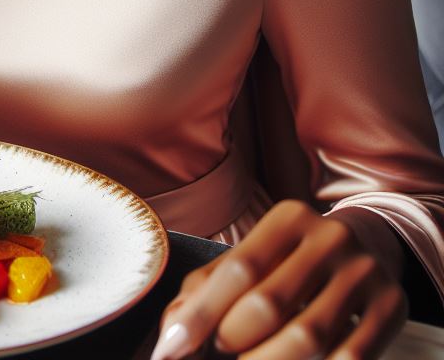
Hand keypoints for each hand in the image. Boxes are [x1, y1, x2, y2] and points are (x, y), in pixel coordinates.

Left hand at [151, 200, 406, 359]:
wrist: (371, 243)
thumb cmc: (294, 256)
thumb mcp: (255, 253)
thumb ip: (210, 286)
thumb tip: (172, 332)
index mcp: (288, 218)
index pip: (237, 270)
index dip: (202, 314)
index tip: (172, 349)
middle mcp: (328, 238)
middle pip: (268, 305)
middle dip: (232, 339)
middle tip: (218, 353)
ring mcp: (364, 272)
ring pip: (308, 337)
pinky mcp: (392, 307)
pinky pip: (351, 357)